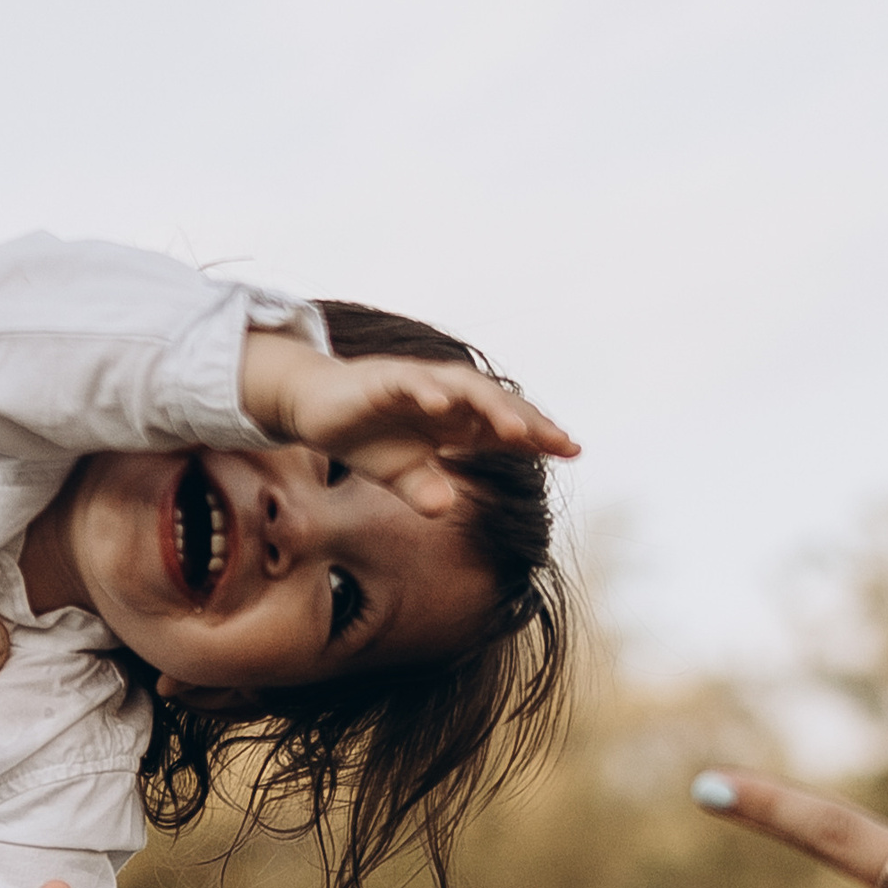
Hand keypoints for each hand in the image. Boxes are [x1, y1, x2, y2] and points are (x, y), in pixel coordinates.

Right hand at [239, 334, 577, 518]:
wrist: (313, 407)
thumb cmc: (364, 435)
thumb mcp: (399, 474)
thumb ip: (425, 490)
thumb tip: (444, 508)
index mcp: (455, 419)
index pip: (505, 426)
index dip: (539, 436)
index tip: (573, 451)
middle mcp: (445, 397)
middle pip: (496, 405)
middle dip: (529, 422)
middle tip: (560, 444)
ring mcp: (417, 384)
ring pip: (463, 388)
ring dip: (490, 406)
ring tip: (515, 429)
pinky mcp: (384, 379)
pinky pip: (411, 382)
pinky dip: (428, 391)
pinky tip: (442, 406)